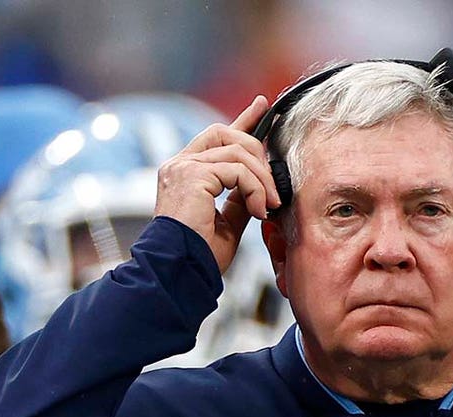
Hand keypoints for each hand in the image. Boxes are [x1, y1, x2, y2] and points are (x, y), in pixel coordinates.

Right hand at [154, 95, 280, 273]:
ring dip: (261, 179)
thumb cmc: (199, 255)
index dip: (243, 120)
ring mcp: (183, 167)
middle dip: (257, 150)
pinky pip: (237, 169)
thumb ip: (240, 198)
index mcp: (185, 172)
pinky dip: (255, 189)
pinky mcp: (191, 175)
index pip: (216, 136)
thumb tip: (260, 185)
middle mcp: (179, 165)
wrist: (181, 271)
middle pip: (225, 132)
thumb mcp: (228, 222)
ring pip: (237, 151)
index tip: (263, 108)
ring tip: (268, 205)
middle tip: (273, 185)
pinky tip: (258, 210)